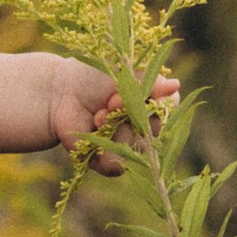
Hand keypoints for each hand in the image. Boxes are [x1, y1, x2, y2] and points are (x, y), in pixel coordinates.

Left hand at [50, 63, 179, 164]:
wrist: (60, 92)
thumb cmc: (93, 76)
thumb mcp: (122, 72)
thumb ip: (149, 80)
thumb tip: (175, 85)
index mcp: (153, 101)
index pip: (170, 104)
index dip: (155, 100)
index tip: (136, 90)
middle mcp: (146, 125)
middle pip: (155, 128)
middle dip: (130, 112)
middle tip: (110, 101)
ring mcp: (129, 145)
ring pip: (137, 146)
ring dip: (114, 128)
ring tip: (97, 115)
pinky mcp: (109, 161)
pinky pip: (116, 165)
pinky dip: (101, 148)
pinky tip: (92, 131)